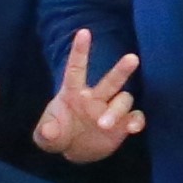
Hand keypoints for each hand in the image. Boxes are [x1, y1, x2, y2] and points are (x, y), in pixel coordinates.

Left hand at [32, 29, 144, 162]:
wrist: (75, 151)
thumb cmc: (58, 136)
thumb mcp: (45, 138)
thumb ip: (46, 133)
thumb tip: (49, 130)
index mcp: (74, 93)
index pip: (76, 69)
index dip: (80, 51)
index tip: (83, 32)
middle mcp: (96, 97)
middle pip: (111, 79)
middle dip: (122, 69)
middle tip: (132, 58)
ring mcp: (111, 109)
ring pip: (123, 100)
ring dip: (116, 111)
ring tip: (103, 125)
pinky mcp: (123, 123)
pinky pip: (135, 117)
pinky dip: (137, 121)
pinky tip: (133, 129)